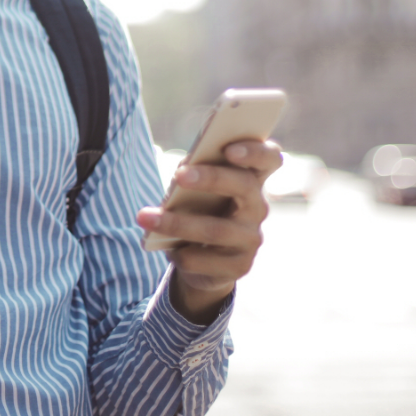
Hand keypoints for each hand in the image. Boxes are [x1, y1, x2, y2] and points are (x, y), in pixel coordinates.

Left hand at [136, 139, 281, 323]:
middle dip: (212, 178)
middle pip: (245, 186)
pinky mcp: (239, 267)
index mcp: (251, 179)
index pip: (269, 159)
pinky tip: (165, 248)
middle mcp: (257, 208)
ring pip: (216, 229)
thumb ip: (193, 172)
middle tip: (178, 175)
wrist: (202, 260)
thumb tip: (182, 171)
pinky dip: (181, 252)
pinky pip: (205, 259)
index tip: (229, 148)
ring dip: (177, 223)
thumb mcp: (195, 188)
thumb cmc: (197, 209)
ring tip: (145, 216)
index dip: (256, 151)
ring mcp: (251, 239)